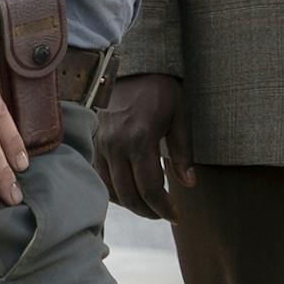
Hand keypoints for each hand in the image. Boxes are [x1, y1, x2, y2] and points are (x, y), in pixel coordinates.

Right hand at [94, 73, 195, 220]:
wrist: (133, 67)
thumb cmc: (161, 90)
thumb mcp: (180, 115)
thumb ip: (183, 152)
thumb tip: (188, 184)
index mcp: (140, 139)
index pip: (151, 189)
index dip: (164, 209)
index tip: (177, 216)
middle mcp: (116, 145)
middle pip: (130, 196)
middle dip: (150, 212)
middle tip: (166, 214)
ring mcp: (102, 145)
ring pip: (112, 191)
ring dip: (132, 204)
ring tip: (151, 206)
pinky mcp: (95, 143)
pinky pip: (101, 178)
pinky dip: (116, 191)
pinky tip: (131, 191)